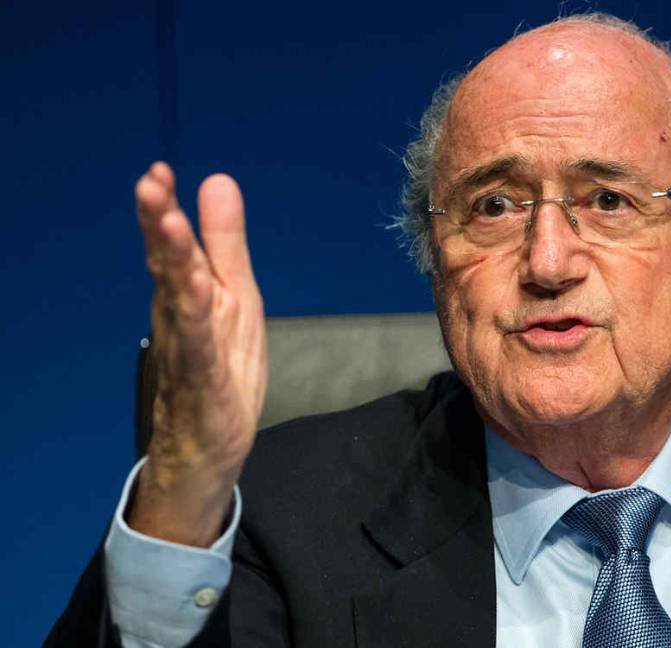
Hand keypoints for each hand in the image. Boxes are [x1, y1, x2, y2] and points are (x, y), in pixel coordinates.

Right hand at [128, 162, 267, 546]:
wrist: (207, 447)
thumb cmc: (221, 367)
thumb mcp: (236, 296)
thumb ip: (225, 243)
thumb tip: (218, 181)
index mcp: (190, 292)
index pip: (174, 245)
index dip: (166, 208)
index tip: (159, 170)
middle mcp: (180, 316)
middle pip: (167, 265)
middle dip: (160, 224)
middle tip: (150, 184)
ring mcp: (188, 349)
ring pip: (178, 299)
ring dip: (173, 261)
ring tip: (168, 222)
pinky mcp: (203, 382)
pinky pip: (198, 346)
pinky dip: (196, 318)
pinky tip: (196, 291)